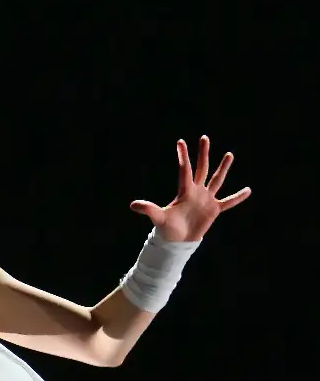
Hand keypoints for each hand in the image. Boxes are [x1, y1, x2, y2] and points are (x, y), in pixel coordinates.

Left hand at [131, 136, 250, 241]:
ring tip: (229, 155)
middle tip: (204, 138)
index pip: (184, 170)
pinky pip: (228, 202)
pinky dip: (237, 197)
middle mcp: (197, 191)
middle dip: (203, 154)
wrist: (178, 242)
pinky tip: (248, 190)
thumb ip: (148, 209)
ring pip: (216, 180)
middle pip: (201, 169)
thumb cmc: (167, 229)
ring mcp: (206, 199)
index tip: (180, 142)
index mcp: (185, 191)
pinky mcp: (214, 210)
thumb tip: (132, 205)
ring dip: (223, 168)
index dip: (183, 157)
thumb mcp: (158, 218)